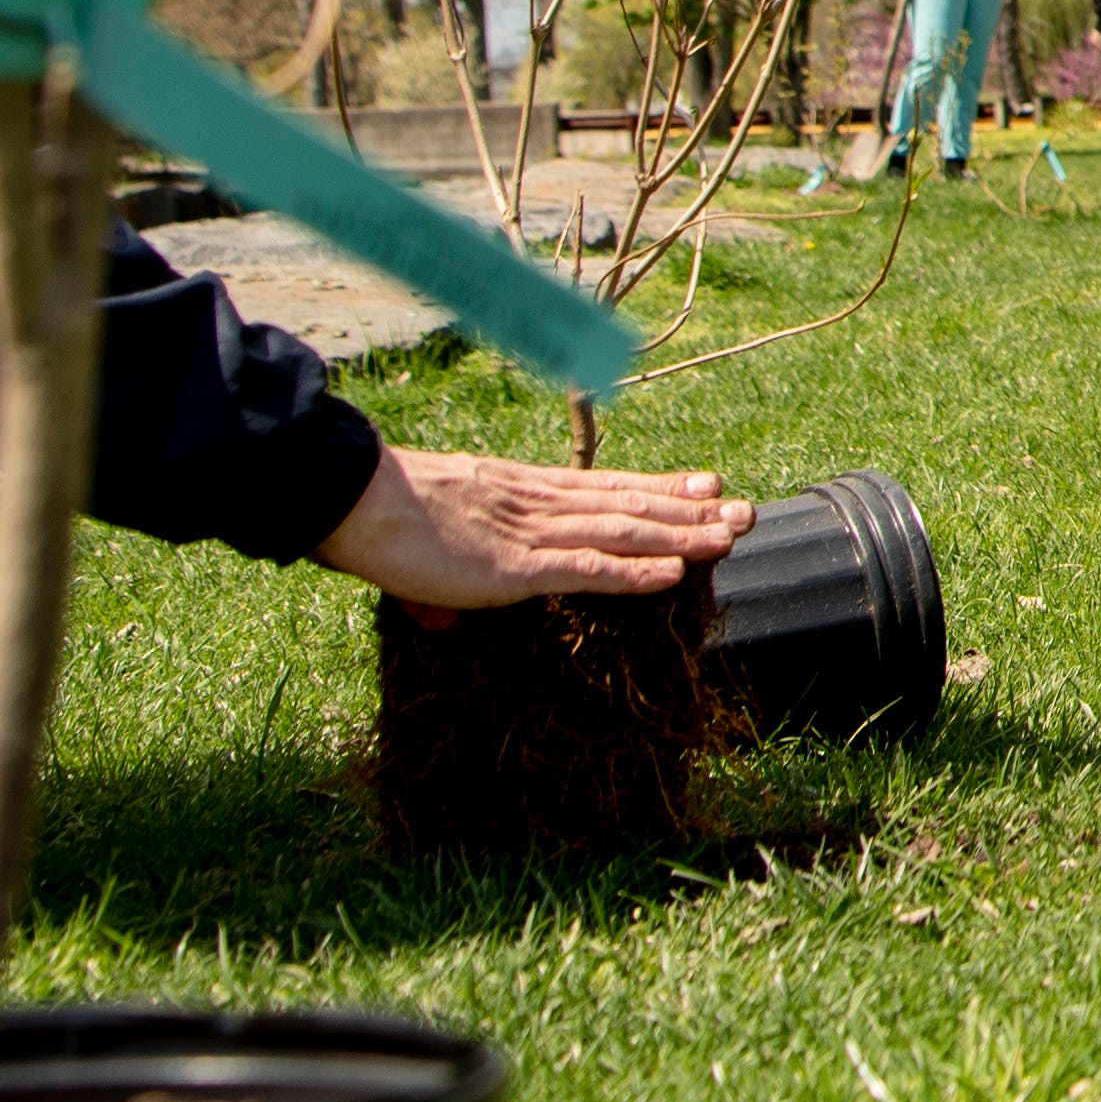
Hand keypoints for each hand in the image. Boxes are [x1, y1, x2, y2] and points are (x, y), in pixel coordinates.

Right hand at [310, 443, 746, 608]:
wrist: (353, 498)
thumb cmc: (383, 518)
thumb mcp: (438, 534)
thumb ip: (452, 575)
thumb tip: (444, 617)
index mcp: (524, 492)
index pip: (605, 487)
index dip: (659, 487)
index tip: (706, 484)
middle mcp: (540, 505)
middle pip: (629, 505)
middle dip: (691, 512)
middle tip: (746, 511)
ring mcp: (531, 534)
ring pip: (623, 532)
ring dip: (682, 536)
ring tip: (731, 535)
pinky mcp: (514, 568)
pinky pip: (584, 570)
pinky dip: (632, 572)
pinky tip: (673, 573)